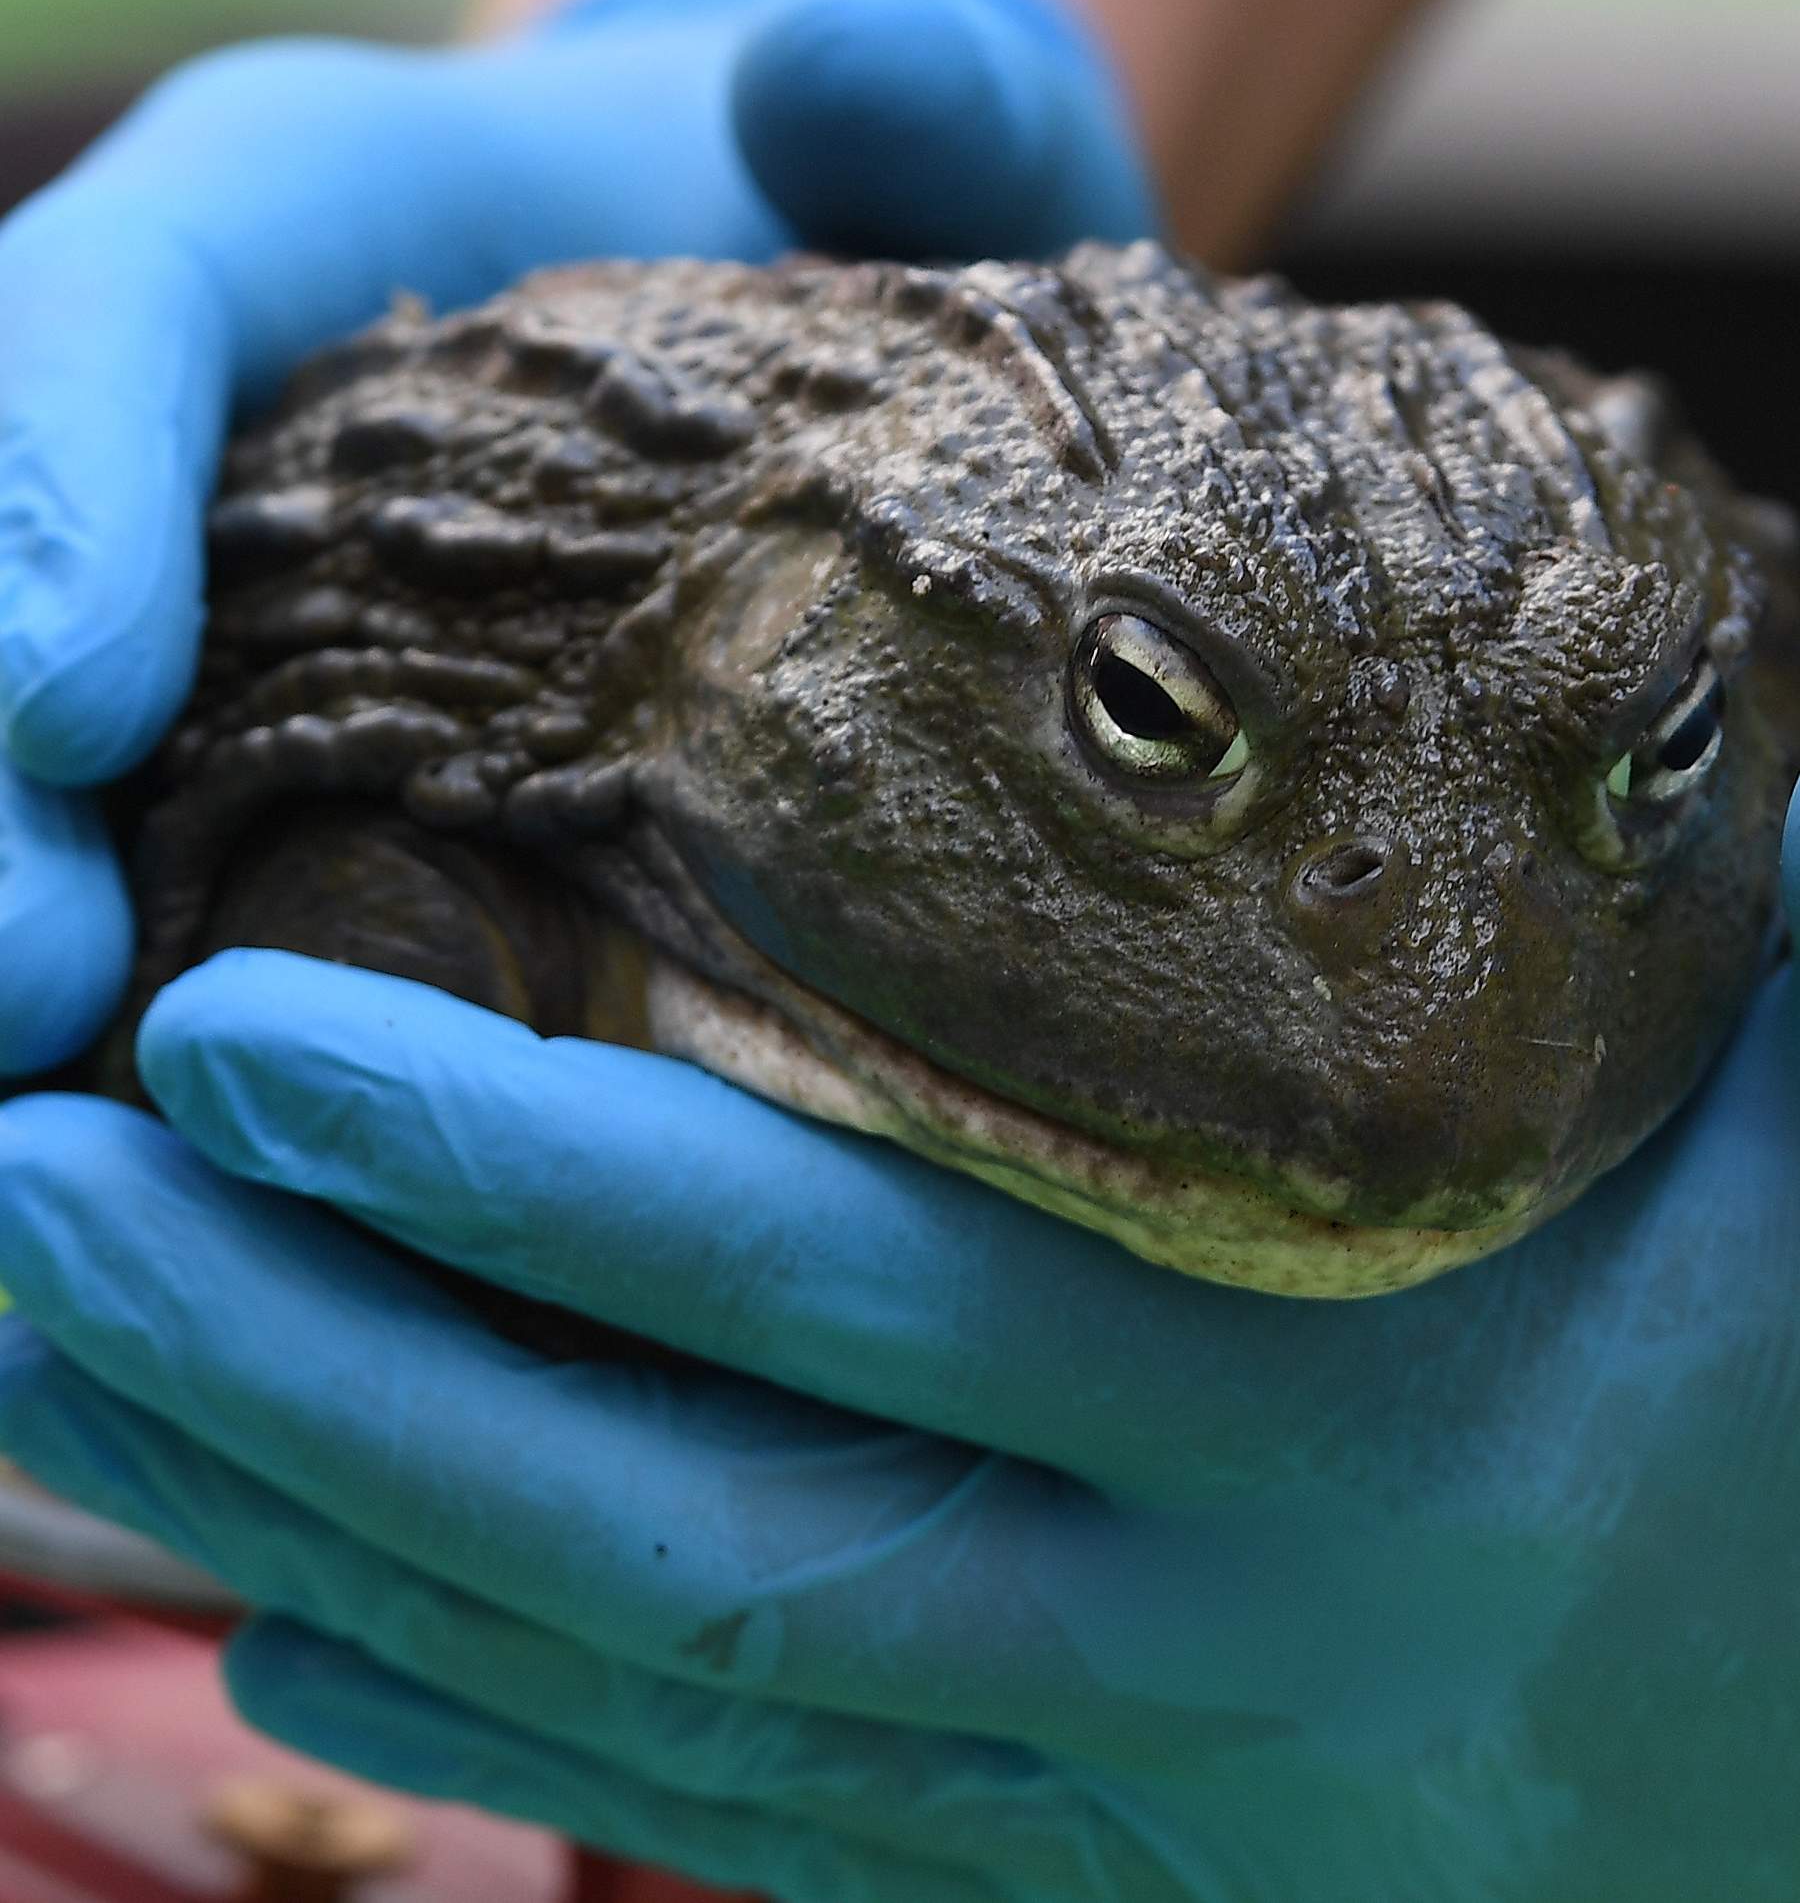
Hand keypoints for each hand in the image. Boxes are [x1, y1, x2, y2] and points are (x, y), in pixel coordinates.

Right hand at [0, 0, 1153, 1073]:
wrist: (800, 321)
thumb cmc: (825, 239)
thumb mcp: (891, 148)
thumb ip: (904, 97)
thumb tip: (847, 63)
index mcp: (311, 213)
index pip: (128, 311)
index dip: (52, 495)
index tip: (68, 711)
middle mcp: (212, 400)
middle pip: (9, 555)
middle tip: (31, 999)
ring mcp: (211, 572)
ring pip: (38, 740)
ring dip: (28, 934)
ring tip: (46, 1142)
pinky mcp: (253, 722)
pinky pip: (153, 857)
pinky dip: (129, 1014)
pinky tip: (128, 1177)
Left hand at [1, 789, 1793, 1899]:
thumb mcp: (1740, 1069)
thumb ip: (1563, 922)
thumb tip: (1495, 676)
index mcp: (1328, 1380)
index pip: (838, 1267)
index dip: (511, 1168)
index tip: (233, 1030)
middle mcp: (1195, 1619)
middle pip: (675, 1513)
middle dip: (312, 1368)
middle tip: (27, 1195)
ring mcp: (1139, 1793)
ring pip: (668, 1694)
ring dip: (341, 1540)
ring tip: (71, 1374)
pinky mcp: (1115, 1894)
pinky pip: (758, 1842)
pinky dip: (505, 1740)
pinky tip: (288, 1636)